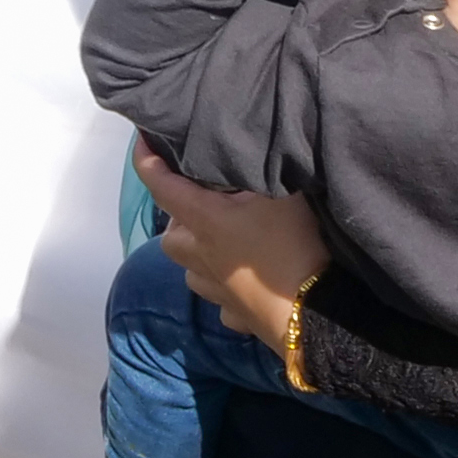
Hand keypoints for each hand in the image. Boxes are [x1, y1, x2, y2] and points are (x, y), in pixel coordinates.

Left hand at [140, 145, 328, 356]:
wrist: (315, 313)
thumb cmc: (293, 244)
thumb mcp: (282, 192)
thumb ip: (258, 172)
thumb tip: (246, 157)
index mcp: (205, 221)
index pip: (161, 186)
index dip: (146, 160)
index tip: (142, 140)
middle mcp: (201, 258)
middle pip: (170, 238)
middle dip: (178, 220)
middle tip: (202, 204)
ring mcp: (217, 292)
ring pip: (191, 272)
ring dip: (198, 255)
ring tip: (221, 243)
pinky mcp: (237, 316)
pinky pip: (221, 300)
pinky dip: (225, 288)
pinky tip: (244, 281)